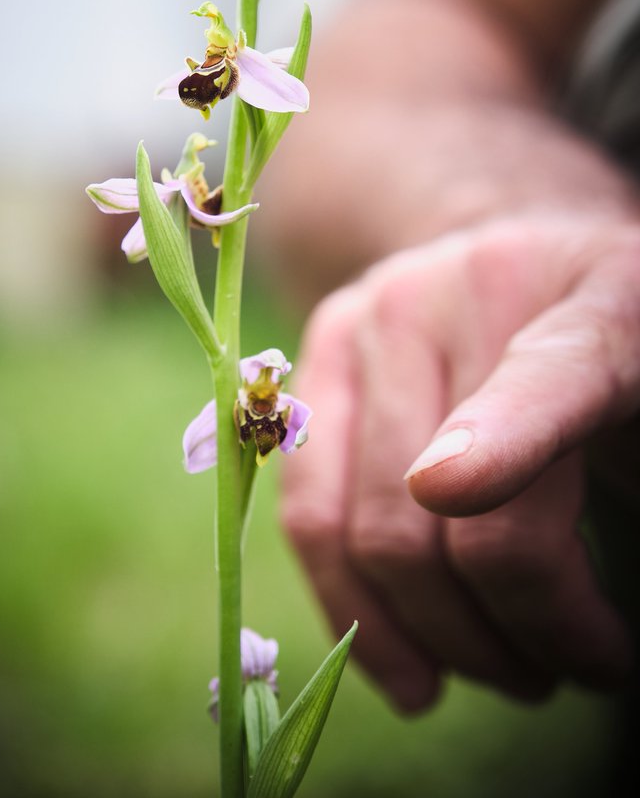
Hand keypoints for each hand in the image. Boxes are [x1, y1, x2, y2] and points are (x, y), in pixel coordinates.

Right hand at [281, 214, 638, 711]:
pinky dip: (356, 611)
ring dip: (443, 638)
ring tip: (505, 667)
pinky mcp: (320, 351)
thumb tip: (605, 642)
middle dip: (519, 631)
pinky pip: (310, 513)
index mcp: (601, 298)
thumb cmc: (618, 348)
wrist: (512, 247)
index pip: (552, 373)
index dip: (499, 435)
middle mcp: (471, 290)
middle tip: (564, 671)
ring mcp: (379, 316)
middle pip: (455, 513)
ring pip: (375, 532)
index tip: (451, 494)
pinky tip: (409, 665)